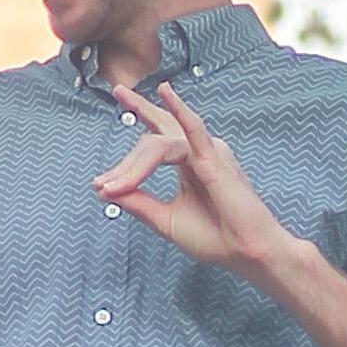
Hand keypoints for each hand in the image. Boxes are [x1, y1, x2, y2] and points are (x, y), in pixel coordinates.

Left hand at [93, 78, 293, 274]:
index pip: (152, 144)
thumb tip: (104, 189)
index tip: (99, 185)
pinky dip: (180, 111)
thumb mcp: (165, 219)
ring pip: (159, 144)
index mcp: (188, 163)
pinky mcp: (215, 159)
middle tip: (102, 183)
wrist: (246, 253)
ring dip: (133, 166)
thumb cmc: (215, 237)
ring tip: (114, 184)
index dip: (124, 163)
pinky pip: (194, 130)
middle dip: (125, 163)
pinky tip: (165, 93)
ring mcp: (207, 152)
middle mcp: (197, 151)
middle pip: (151, 140)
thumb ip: (138, 202)